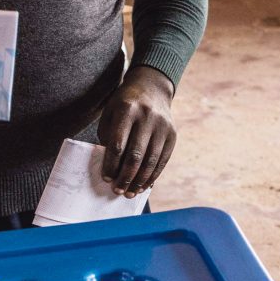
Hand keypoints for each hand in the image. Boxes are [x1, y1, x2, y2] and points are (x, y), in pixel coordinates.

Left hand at [99, 66, 176, 196]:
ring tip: (131, 192)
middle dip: (126, 177)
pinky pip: (162, 160)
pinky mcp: (172, 134)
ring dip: (140, 180)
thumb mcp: (111, 114)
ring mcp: (162, 126)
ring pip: (151, 160)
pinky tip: (144, 185)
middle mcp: (147, 117)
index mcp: (127, 109)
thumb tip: (112, 169)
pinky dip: (153, 175)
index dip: (111, 164)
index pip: (118, 144)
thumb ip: (109, 138)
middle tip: (117, 190)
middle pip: (135, 155)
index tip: (106, 178)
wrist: (152, 88)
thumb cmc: (124, 104)